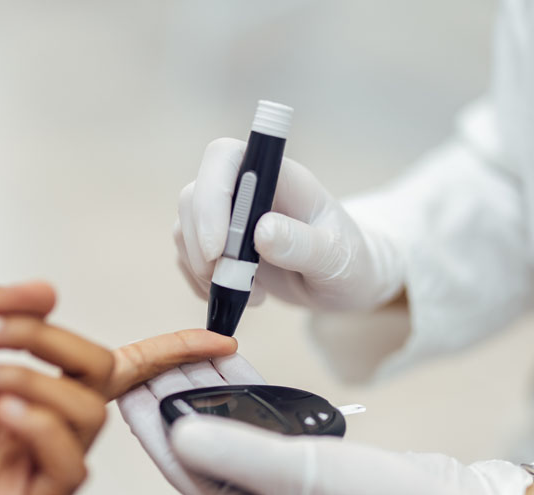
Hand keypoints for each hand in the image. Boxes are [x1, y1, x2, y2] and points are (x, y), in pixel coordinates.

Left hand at [0, 282, 235, 494]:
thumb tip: (51, 287)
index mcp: (39, 388)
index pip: (121, 368)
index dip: (172, 352)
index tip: (219, 338)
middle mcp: (49, 427)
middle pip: (100, 376)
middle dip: (48, 342)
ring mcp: (40, 468)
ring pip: (85, 417)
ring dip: (31, 379)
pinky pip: (68, 468)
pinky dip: (41, 426)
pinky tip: (0, 412)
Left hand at [118, 361, 533, 494]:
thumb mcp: (297, 475)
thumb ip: (233, 451)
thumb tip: (174, 431)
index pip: (181, 468)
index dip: (151, 426)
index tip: (125, 386)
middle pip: (201, 444)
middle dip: (174, 401)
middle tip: (148, 359)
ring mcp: (282, 483)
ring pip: (230, 428)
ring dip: (208, 390)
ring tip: (180, 350)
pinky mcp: (308, 462)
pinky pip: (264, 420)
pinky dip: (247, 391)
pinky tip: (228, 360)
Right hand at [176, 138, 404, 309]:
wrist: (345, 282)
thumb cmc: (349, 262)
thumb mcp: (336, 259)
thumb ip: (303, 244)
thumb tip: (261, 231)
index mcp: (277, 176)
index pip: (224, 158)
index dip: (211, 196)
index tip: (219, 248)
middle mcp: (246, 189)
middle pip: (194, 195)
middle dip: (200, 243)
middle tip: (226, 282)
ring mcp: (228, 216)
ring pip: (185, 228)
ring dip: (203, 268)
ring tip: (249, 295)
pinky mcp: (218, 245)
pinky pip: (189, 257)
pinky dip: (203, 283)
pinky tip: (242, 298)